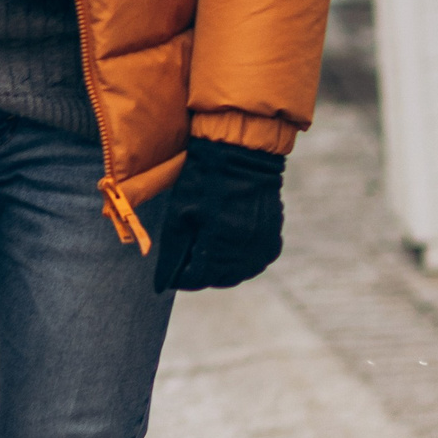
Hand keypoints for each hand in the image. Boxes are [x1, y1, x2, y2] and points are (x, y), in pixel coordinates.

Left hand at [153, 137, 287, 292]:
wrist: (240, 155)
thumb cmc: (203, 181)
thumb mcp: (178, 214)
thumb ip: (173, 252)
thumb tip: (164, 281)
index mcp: (219, 242)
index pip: (198, 278)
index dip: (182, 278)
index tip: (172, 274)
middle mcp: (245, 250)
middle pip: (220, 278)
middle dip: (201, 275)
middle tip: (187, 264)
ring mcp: (263, 245)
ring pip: (240, 273)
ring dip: (222, 270)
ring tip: (206, 256)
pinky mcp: (273, 238)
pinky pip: (256, 261)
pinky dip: (241, 261)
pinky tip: (228, 248)